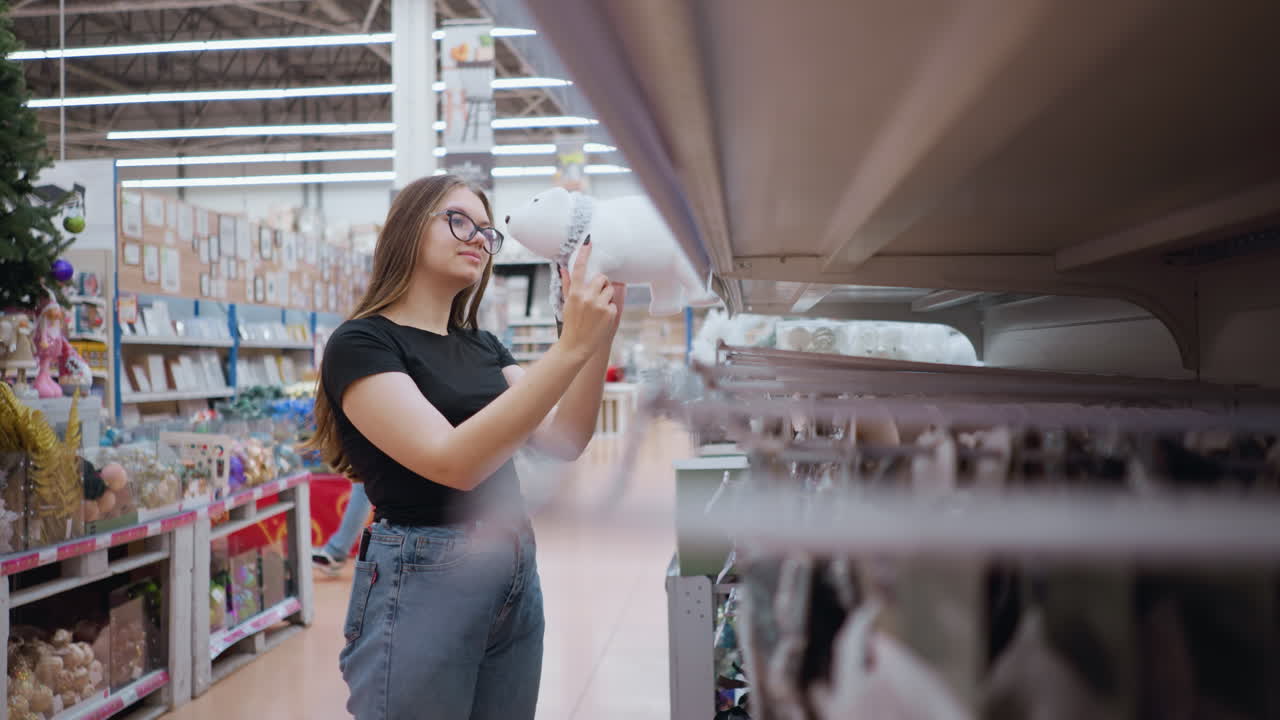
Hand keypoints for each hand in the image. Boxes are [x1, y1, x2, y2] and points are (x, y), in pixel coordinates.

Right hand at [557, 243, 617, 360]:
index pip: (580, 269)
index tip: (588, 242)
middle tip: (596, 295)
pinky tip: (602, 319)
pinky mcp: (610, 313)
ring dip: (607, 296)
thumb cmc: (571, 323)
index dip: (584, 254)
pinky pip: (614, 303)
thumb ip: (567, 285)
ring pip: (610, 290)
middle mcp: (587, 297)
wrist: (576, 345)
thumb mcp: (566, 303)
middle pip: (602, 278)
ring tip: (598, 309)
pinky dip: (610, 309)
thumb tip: (562, 268)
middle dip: (601, 284)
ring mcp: (599, 305)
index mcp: (575, 293)